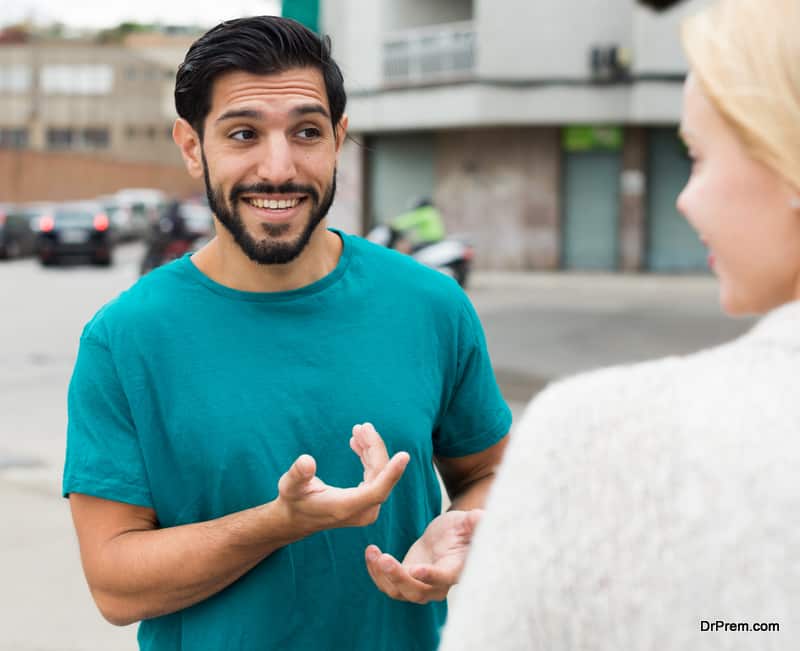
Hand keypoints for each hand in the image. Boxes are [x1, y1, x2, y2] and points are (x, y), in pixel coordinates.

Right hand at [276, 423, 408, 538]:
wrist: (295, 519)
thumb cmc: (293, 500)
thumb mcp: (289, 485)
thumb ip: (298, 474)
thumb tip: (306, 461)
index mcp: (346, 507)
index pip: (377, 490)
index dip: (392, 472)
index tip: (405, 455)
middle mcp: (362, 511)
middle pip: (379, 475)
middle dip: (374, 447)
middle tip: (363, 426)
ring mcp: (366, 508)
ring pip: (378, 474)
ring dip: (370, 450)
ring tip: (359, 430)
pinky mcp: (366, 502)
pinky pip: (375, 476)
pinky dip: (368, 458)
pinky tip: (358, 443)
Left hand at [365, 509, 482, 603]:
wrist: (451, 536)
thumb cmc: (464, 528)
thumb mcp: (471, 521)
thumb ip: (477, 522)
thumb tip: (483, 517)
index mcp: (456, 570)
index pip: (444, 578)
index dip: (431, 576)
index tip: (417, 569)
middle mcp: (439, 585)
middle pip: (418, 591)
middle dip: (399, 578)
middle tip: (385, 559)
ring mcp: (422, 585)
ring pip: (399, 591)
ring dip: (383, 576)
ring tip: (372, 552)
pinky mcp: (407, 580)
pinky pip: (389, 584)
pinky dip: (377, 572)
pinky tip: (371, 552)